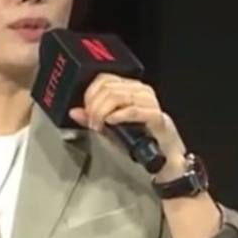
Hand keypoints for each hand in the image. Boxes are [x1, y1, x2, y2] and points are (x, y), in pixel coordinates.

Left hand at [68, 74, 186, 172]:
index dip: (90, 93)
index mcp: (131, 88)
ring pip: (119, 96)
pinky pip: (134, 110)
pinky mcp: (156, 117)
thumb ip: (93, 118)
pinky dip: (118, 115)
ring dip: (103, 111)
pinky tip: (110, 121)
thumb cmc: (141, 141)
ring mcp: (150, 102)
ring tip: (99, 125)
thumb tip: (74, 112)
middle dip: (94, 106)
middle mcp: (141, 91)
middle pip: (109, 88)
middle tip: (92, 122)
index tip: (86, 110)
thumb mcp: (110, 128)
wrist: (163, 158)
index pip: (105, 79)